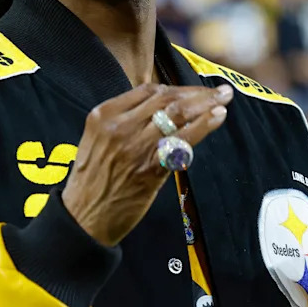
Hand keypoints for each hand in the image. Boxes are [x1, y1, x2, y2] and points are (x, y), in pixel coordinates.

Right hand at [61, 83, 232, 246]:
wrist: (82, 218)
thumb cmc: (92, 179)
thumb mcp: (96, 138)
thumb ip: (123, 119)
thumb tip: (158, 105)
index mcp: (104, 115)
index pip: (149, 91)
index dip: (178, 88)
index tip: (196, 90)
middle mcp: (119, 127)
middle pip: (166, 100)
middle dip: (198, 92)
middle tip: (221, 90)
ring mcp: (135, 147)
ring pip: (177, 116)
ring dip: (206, 104)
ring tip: (224, 98)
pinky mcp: (150, 169)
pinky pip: (181, 141)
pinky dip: (203, 126)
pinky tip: (218, 117)